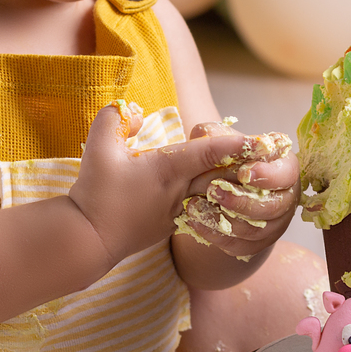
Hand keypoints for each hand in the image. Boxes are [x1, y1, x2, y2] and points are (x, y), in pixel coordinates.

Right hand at [68, 103, 274, 264]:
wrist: (87, 240)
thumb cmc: (94, 192)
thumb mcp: (98, 147)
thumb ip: (115, 119)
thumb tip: (135, 111)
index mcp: (169, 169)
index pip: (210, 152)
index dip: (234, 143)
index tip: (257, 138)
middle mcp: (180, 191)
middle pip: (220, 175)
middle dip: (241, 165)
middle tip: (262, 156)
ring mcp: (177, 213)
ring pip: (211, 196)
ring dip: (227, 186)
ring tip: (244, 177)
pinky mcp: (168, 227)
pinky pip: (197, 212)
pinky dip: (208, 203)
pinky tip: (214, 198)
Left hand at [177, 121, 299, 259]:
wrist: (216, 188)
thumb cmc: (223, 158)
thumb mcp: (217, 139)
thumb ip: (214, 135)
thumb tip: (210, 136)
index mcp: (285, 166)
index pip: (288, 173)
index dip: (268, 175)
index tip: (244, 172)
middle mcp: (286, 196)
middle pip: (275, 206)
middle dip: (242, 200)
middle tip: (213, 191)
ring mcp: (275, 223)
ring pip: (258, 230)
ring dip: (226, 220)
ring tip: (196, 207)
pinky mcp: (258, 243)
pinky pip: (242, 246)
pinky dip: (217, 237)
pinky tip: (196, 223)